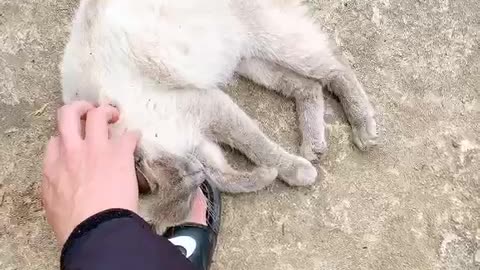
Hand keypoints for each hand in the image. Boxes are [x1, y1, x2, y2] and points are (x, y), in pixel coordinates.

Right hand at [41, 101, 139, 244]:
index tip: (75, 142)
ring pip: (97, 115)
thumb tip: (61, 185)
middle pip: (68, 115)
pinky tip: (137, 138)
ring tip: (115, 115)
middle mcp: (72, 151)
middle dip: (79, 108)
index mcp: (53, 167)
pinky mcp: (119, 153)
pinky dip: (134, 135)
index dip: (66, 138)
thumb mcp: (53, 206)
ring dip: (107, 111)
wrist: (97, 229)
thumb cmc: (75, 226)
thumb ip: (55, 188)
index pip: (55, 140)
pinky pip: (129, 135)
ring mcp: (96, 149)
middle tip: (89, 111)